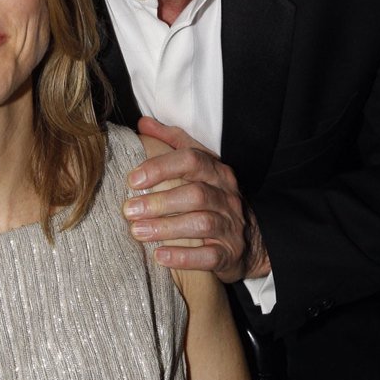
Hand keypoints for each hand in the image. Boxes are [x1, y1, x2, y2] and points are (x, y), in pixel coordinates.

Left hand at [124, 117, 269, 281]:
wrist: (251, 241)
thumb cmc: (214, 198)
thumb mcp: (199, 167)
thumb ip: (172, 143)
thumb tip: (144, 123)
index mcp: (216, 171)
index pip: (192, 159)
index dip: (161, 167)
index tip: (133, 179)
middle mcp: (226, 196)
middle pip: (195, 194)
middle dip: (159, 202)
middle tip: (128, 210)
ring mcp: (230, 225)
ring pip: (202, 223)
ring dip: (167, 228)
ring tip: (138, 232)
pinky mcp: (229, 253)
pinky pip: (210, 255)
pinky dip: (184, 257)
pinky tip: (160, 256)